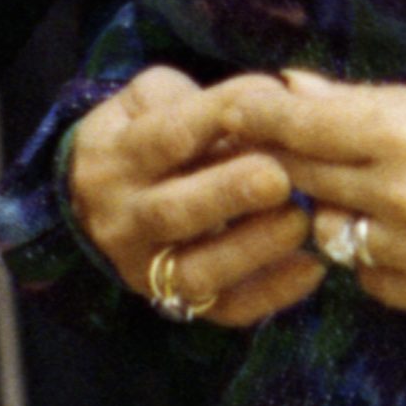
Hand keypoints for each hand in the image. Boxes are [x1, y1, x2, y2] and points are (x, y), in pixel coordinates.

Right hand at [68, 65, 319, 329]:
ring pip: (196, 270)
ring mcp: (145, 267)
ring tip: (300, 221)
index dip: (220, 116)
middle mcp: (123, 218)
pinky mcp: (175, 301)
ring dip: (253, 248)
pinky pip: (224, 308)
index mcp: (116, 157)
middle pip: (174, 211)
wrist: (94, 197)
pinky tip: (311, 268)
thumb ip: (204, 99)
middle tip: (279, 177)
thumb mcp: (153, 97)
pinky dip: (270, 294)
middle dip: (230, 194)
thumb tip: (271, 100)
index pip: (168, 135)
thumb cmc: (144, 130)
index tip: (271, 101)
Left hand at [211, 69, 405, 322]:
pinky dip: (371, 253)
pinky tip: (401, 229)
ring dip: (327, 209)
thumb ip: (365, 102)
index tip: (230, 107)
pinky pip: (369, 276)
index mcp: (405, 135)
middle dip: (276, 162)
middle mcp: (401, 200)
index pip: (296, 127)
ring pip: (328, 233)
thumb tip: (292, 89)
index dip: (255, 116)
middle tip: (260, 146)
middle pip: (299, 181)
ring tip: (351, 187)